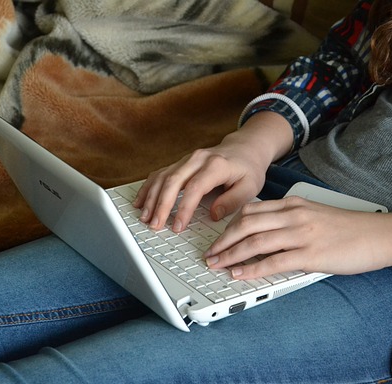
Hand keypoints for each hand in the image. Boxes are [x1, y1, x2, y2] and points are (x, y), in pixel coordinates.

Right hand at [133, 111, 293, 231]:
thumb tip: (213, 215)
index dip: (184, 208)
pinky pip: (159, 173)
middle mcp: (198, 159)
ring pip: (163, 177)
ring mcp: (186, 159)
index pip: (195, 188)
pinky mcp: (179, 163)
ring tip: (145, 217)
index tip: (178, 226)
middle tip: (155, 224)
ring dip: (151, 197)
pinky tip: (140, 201)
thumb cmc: (248, 168)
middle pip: (173, 181)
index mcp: (216, 165)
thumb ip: (233, 201)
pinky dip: (148, 187)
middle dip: (161, 205)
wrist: (244, 148)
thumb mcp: (250, 186)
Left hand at [204, 196, 391, 278]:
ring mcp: (302, 234)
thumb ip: (290, 220)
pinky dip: (252, 269)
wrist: (381, 234)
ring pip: (255, 242)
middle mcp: (294, 215)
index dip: (228, 225)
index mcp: (293, 204)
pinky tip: (239, 274)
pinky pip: (274, 261)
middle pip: (246, 224)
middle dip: (222, 241)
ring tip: (216, 265)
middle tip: (209, 254)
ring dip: (230, 255)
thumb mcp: (314, 215)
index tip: (217, 238)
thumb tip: (264, 234)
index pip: (250, 210)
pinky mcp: (311, 254)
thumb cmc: (349, 228)